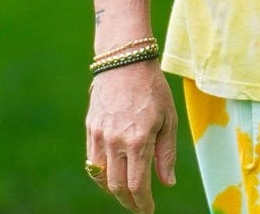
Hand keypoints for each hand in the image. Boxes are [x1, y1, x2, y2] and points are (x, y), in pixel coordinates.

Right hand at [86, 60, 177, 212]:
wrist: (125, 60)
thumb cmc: (153, 87)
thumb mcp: (169, 118)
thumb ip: (167, 153)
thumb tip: (167, 183)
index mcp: (138, 140)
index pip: (137, 185)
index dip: (143, 203)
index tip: (148, 210)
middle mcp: (115, 142)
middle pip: (117, 186)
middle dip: (129, 202)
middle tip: (139, 206)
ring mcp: (100, 136)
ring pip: (101, 178)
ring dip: (114, 190)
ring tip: (127, 193)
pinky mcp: (90, 129)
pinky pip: (92, 161)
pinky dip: (101, 174)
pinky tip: (113, 174)